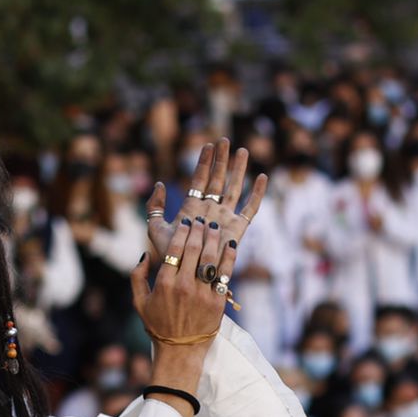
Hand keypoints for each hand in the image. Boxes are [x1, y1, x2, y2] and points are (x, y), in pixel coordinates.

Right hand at [131, 213, 228, 357]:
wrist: (180, 350)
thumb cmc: (158, 325)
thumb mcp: (139, 302)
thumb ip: (137, 276)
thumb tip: (144, 254)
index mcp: (164, 284)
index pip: (175, 249)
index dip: (182, 232)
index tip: (186, 222)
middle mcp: (183, 287)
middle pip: (194, 249)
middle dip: (199, 230)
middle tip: (202, 219)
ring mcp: (202, 295)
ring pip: (210, 259)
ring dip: (214, 239)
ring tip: (215, 227)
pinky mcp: (217, 303)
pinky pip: (225, 274)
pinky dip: (229, 257)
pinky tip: (230, 244)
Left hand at [142, 139, 268, 276]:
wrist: (186, 276)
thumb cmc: (170, 256)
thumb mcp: (155, 228)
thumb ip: (155, 207)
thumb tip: (159, 184)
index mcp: (193, 207)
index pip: (200, 179)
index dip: (205, 162)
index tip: (209, 144)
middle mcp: (211, 210)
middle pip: (218, 179)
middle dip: (222, 160)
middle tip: (225, 140)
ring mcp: (225, 219)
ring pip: (234, 189)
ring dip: (238, 170)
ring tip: (243, 151)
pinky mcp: (238, 230)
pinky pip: (250, 209)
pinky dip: (257, 194)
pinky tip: (262, 178)